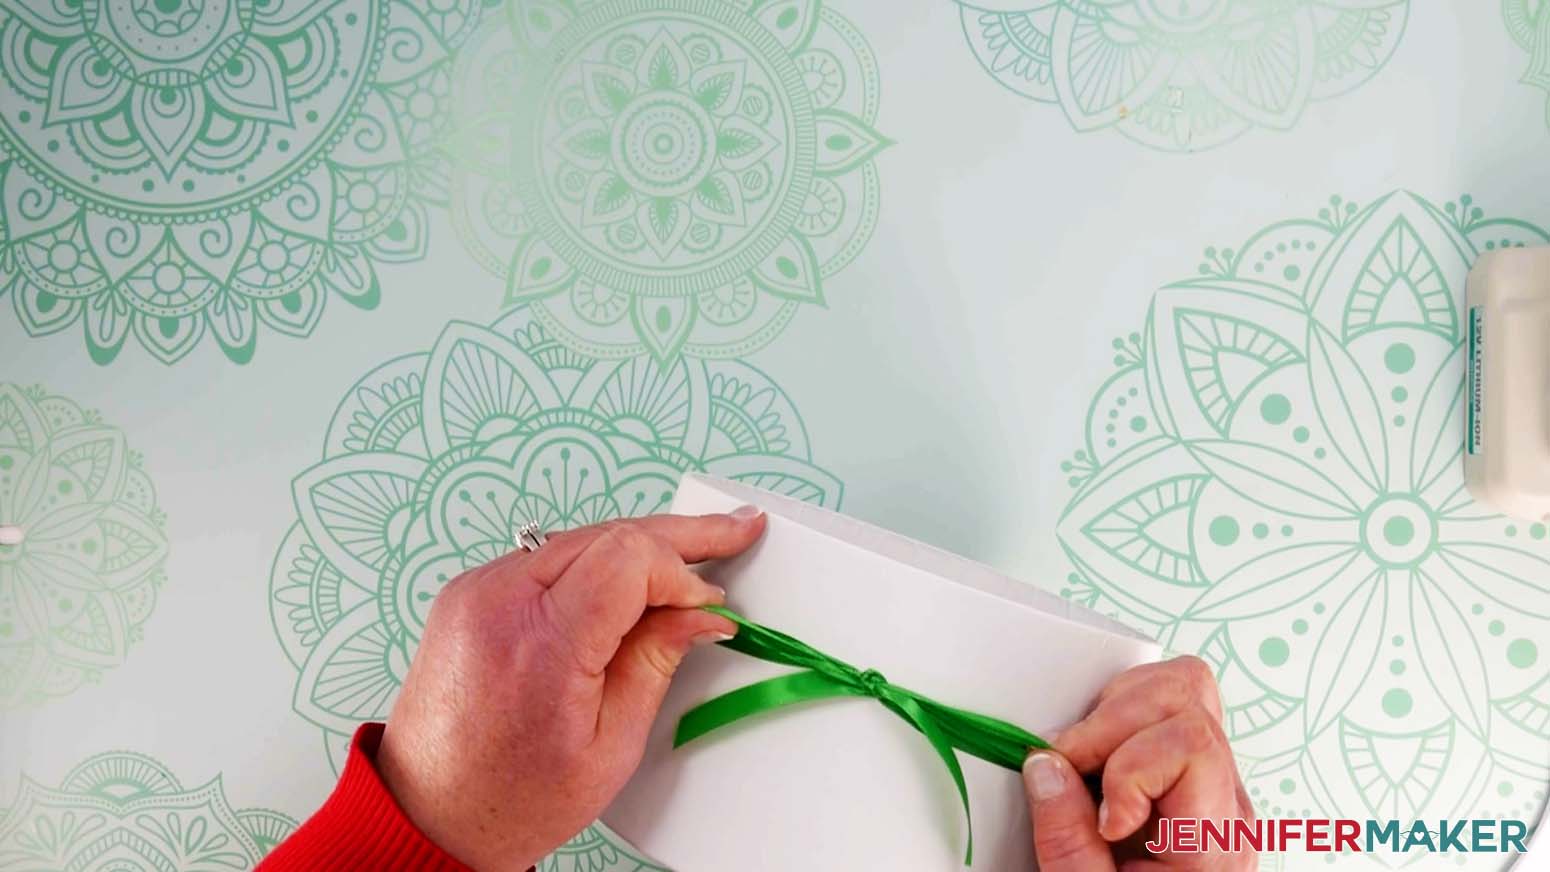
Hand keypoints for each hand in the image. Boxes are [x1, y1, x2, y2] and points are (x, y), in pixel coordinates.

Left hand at [375, 509, 765, 870]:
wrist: (428, 811)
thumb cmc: (512, 797)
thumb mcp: (611, 745)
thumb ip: (657, 663)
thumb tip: (701, 613)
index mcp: (540, 645)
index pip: (627, 558)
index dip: (682, 567)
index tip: (710, 600)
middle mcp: (499, 602)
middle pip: (608, 534)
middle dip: (677, 537)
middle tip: (734, 529)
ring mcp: (477, 590)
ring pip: (580, 538)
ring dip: (637, 548)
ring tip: (690, 558)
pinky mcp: (470, 592)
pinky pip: (548, 556)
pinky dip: (595, 563)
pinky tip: (630, 581)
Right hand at [1021, 656, 1255, 870]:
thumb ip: (1066, 838)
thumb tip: (1045, 767)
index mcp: (1213, 840)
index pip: (1190, 742)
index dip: (1128, 764)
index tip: (1102, 817)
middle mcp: (1226, 802)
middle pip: (1186, 698)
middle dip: (1110, 722)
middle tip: (1072, 770)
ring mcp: (1215, 783)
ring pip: (1183, 689)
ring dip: (1115, 711)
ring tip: (1085, 762)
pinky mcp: (1194, 776)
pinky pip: (1170, 711)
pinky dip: (1121, 718)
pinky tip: (1098, 763)